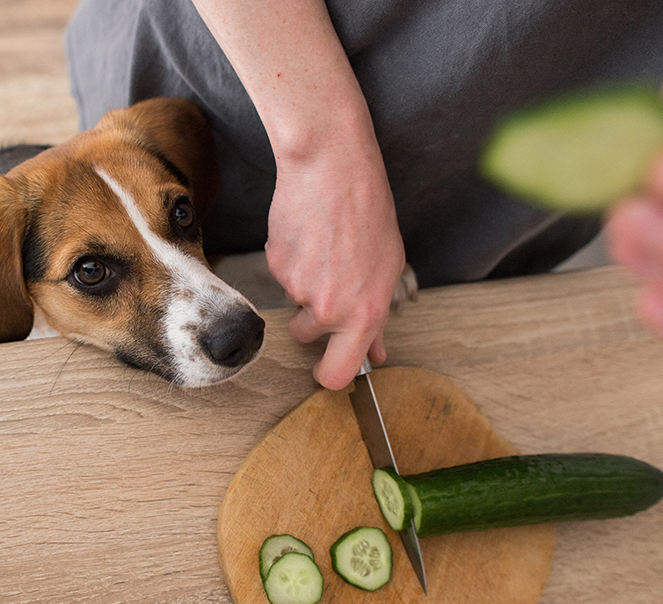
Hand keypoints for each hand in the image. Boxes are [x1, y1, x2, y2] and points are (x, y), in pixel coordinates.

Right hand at [267, 139, 406, 390]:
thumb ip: (377, 318)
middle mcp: (328, 308)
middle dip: (310, 320)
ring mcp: (297, 288)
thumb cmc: (369, 212)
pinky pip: (280, 273)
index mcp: (364, 314)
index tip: (326, 368)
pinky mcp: (274, 265)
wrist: (332, 169)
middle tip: (327, 282)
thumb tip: (376, 352)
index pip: (337, 373)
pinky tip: (308, 233)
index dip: (328, 375)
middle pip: (305, 336)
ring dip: (303, 283)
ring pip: (293, 300)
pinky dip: (291, 258)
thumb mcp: (387, 268)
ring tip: (323, 247)